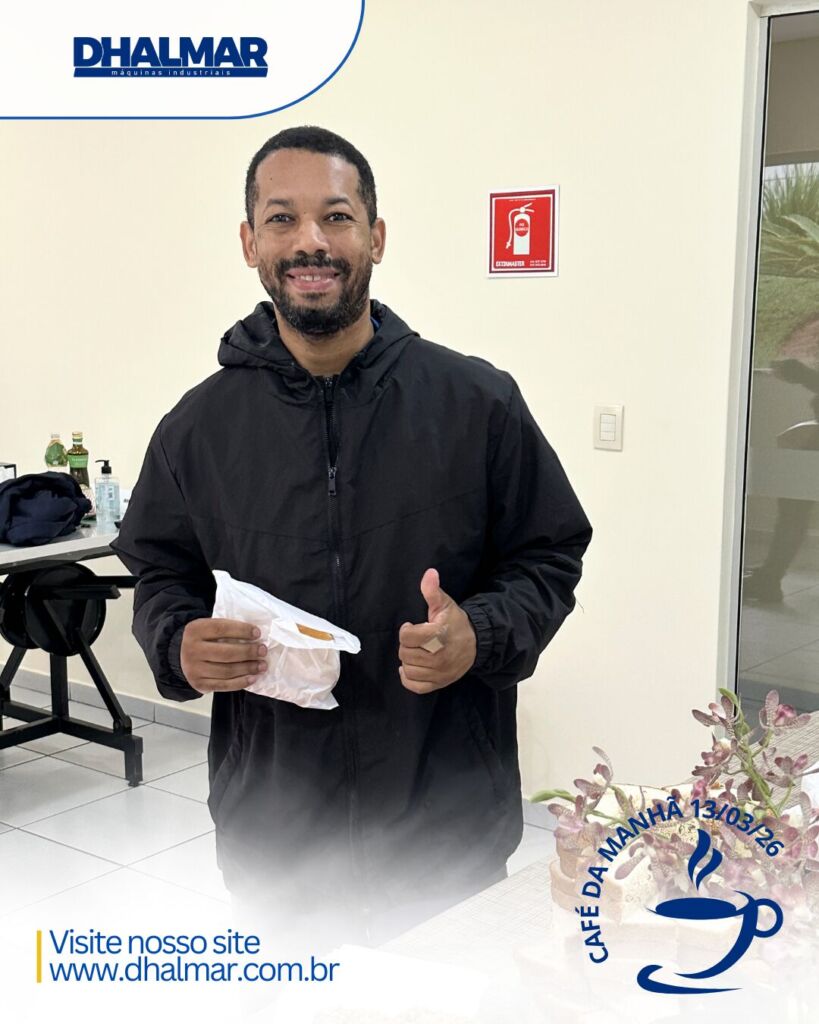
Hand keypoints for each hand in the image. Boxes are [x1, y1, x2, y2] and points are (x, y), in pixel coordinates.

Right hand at [180, 618, 266, 693]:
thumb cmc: (204, 640)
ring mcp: (194, 669)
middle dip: (248, 652)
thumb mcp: (208, 628)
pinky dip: (241, 682)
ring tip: (262, 666)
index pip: (221, 628)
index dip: (242, 630)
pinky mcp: (199, 684)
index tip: (258, 633)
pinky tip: (253, 678)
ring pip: (227, 671)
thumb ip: (226, 629)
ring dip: (248, 668)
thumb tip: (256, 635)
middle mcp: (192, 650)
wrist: (181, 656)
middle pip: (226, 653)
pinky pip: (224, 685)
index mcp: (195, 630)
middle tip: (263, 651)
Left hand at [398, 568, 476, 693]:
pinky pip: (414, 686)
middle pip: (405, 653)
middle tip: (416, 640)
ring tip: (416, 651)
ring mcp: (439, 672)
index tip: (412, 626)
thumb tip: (429, 573)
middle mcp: (439, 657)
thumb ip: (433, 590)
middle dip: (407, 644)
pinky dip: (409, 678)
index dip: (406, 630)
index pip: (406, 636)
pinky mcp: (439, 683)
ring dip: (408, 660)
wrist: (476, 644)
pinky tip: (412, 667)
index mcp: (438, 635)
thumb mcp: (445, 604)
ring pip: (408, 669)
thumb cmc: (456, 623)